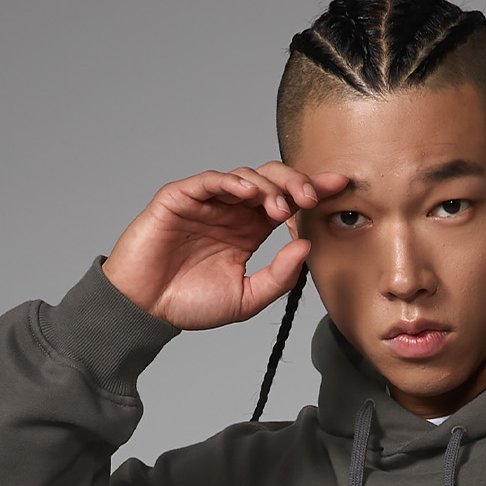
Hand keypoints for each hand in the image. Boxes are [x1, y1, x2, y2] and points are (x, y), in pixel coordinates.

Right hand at [100, 162, 350, 330]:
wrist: (146, 310)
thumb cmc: (190, 304)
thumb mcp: (247, 299)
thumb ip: (278, 276)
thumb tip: (306, 247)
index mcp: (249, 231)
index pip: (286, 203)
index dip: (312, 191)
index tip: (340, 186)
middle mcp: (231, 212)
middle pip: (271, 181)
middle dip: (295, 183)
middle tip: (311, 198)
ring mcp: (207, 202)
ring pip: (245, 176)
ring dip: (268, 187)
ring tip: (280, 208)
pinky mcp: (181, 198)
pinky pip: (210, 180)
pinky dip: (231, 182)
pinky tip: (248, 193)